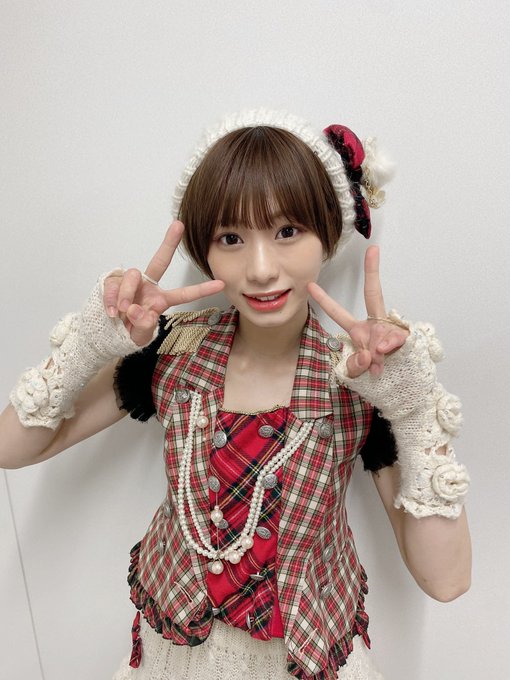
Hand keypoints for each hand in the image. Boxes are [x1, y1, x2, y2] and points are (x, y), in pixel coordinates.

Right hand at [103, 221, 223, 345]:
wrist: (104, 333)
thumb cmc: (127, 332)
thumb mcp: (139, 335)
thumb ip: (142, 326)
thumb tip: (136, 309)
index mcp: (160, 300)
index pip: (183, 294)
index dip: (201, 289)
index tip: (221, 284)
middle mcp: (148, 286)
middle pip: (160, 261)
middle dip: (169, 242)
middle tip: (178, 225)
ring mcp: (130, 283)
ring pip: (133, 276)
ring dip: (127, 294)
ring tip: (122, 312)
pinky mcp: (112, 281)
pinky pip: (113, 285)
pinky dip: (111, 299)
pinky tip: (111, 311)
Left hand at [308, 246, 408, 377]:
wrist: (401, 384)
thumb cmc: (376, 374)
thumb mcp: (356, 374)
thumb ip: (355, 366)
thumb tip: (368, 354)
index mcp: (358, 331)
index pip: (339, 312)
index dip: (324, 299)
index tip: (310, 284)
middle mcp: (375, 325)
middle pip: (374, 294)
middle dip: (372, 272)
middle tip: (373, 250)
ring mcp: (391, 329)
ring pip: (383, 329)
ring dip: (378, 352)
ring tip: (377, 365)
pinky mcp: (406, 338)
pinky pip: (395, 342)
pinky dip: (389, 353)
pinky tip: (386, 359)